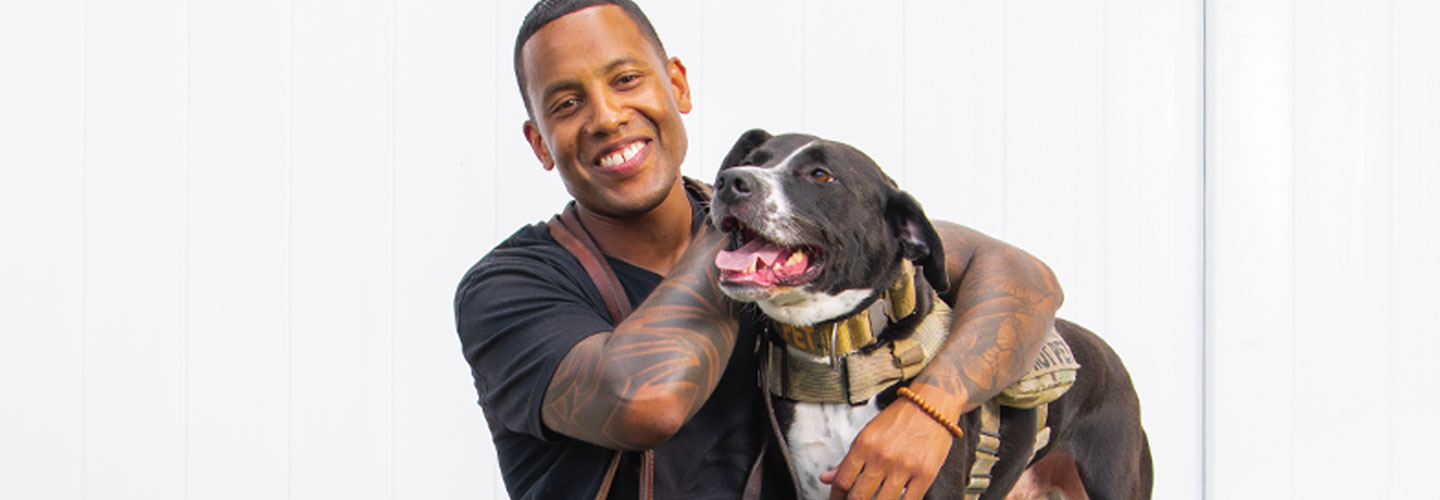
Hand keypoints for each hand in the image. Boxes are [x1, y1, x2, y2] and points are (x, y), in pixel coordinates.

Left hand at [819, 399, 953, 499]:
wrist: (932, 406)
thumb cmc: (898, 420)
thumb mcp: (867, 434)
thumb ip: (848, 460)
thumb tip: (825, 479)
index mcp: (864, 445)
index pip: (842, 481)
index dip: (836, 497)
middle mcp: (882, 457)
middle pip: (859, 496)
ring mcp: (904, 467)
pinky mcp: (925, 474)